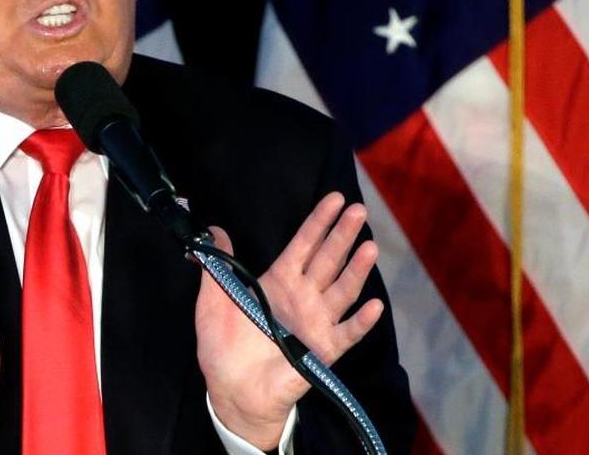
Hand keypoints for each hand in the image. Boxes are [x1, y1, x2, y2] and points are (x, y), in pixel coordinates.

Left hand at [195, 192, 382, 449]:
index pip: (303, 245)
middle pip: (328, 260)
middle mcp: (302, 297)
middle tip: (359, 210)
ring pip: (342, 290)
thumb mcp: (213, 301)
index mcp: (278, 281)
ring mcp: (316, 322)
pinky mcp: (323, 350)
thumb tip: (213, 231)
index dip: (318, 222)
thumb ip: (216, 267)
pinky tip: (375, 305)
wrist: (231, 389)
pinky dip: (361, 321)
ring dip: (356, 270)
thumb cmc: (222, 345)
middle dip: (343, 235)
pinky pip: (347, 333)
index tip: (335, 198)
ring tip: (369, 247)